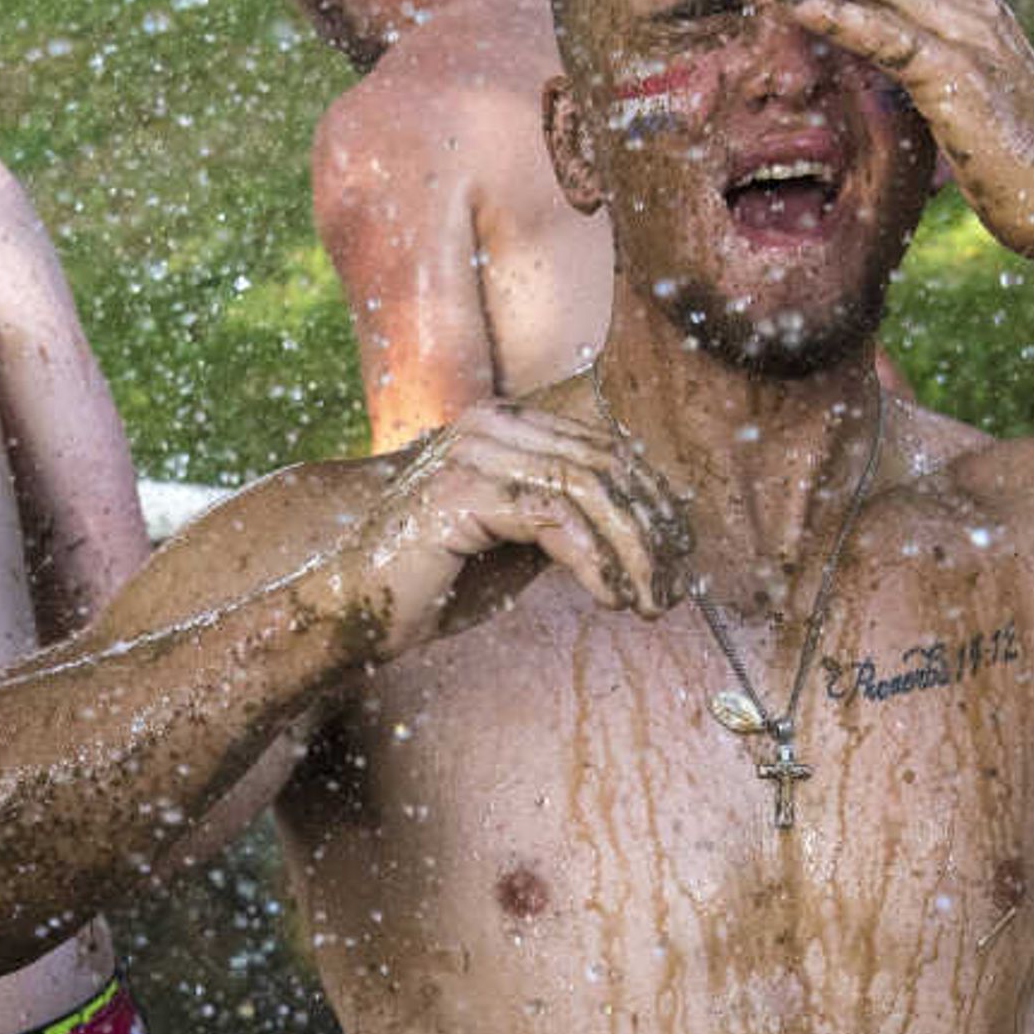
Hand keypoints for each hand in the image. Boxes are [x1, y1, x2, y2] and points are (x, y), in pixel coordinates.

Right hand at [330, 399, 689, 660]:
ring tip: (650, 603)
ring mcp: (474, 451)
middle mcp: (491, 424)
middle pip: (606, 464)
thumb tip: (642, 528)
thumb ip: (567, 522)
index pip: (605, 449)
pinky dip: (595, 563)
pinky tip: (609, 599)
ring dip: (633, 554)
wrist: (350, 609)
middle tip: (677, 587)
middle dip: (653, 530)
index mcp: (504, 425)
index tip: (682, 555)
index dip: (654, 501)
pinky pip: (556, 520)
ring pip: (590, 491)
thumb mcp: (517, 545)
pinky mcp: (464, 490)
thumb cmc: (430, 583)